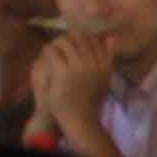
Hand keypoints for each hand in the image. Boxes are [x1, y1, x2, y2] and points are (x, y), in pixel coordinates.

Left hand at [29, 26, 114, 141]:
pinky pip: (52, 51)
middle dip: (68, 38)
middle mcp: (93, 62)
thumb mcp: (104, 78)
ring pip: (65, 41)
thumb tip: (110, 38)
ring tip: (52, 50)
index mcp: (105, 64)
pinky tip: (46, 57)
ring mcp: (78, 66)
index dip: (82, 39)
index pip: (94, 40)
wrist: (79, 118)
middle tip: (60, 45)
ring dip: (56, 43)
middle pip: (79, 38)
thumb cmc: (90, 100)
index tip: (75, 45)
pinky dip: (47, 51)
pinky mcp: (63, 70)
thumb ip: (108, 58)